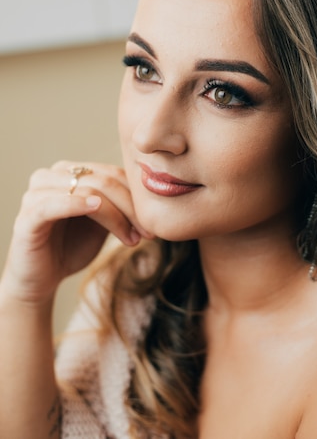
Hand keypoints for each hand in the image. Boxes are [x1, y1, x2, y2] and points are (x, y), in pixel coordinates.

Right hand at [1, 161, 145, 305]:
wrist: (41, 279)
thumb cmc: (72, 247)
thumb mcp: (103, 223)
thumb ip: (120, 206)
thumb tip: (154, 200)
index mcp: (71, 172)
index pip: (112, 173)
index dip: (137, 196)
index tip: (155, 222)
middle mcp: (52, 176)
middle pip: (103, 181)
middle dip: (130, 208)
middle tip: (148, 233)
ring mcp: (37, 193)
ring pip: (87, 191)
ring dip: (115, 216)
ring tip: (131, 238)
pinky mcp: (28, 215)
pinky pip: (54, 204)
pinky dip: (77, 204)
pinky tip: (95, 209)